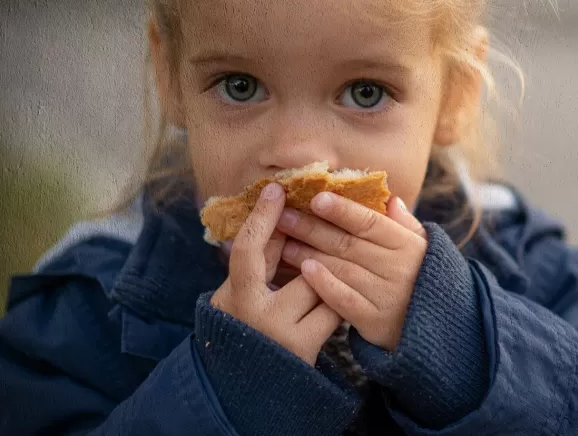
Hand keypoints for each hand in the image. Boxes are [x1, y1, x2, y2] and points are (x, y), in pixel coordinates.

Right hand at [209, 182, 341, 364]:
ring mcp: (281, 333)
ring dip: (329, 280)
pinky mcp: (305, 348)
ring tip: (336, 278)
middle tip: (325, 242)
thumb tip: (282, 219)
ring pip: (320, 287)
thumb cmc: (244, 330)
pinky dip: (338, 302)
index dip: (262, 217)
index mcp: (234, 296)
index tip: (276, 189)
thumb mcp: (240, 295)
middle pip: (298, 267)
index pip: (247, 249)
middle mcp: (256, 314)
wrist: (247, 388)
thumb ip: (260, 263)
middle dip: (313, 255)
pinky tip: (343, 299)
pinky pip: (333, 311)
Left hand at [277, 193, 428, 350]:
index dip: (342, 210)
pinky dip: (325, 285)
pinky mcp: (375, 321)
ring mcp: (386, 295)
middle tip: (284, 216)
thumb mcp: (423, 248)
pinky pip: (345, 300)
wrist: (439, 328)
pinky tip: (305, 271)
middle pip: (349, 244)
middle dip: (313, 228)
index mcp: (407, 244)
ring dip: (310, 254)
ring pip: (342, 269)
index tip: (315, 198)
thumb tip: (390, 199)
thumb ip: (405, 225)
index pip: (370, 222)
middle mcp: (398, 267)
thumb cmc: (423, 279)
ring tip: (285, 242)